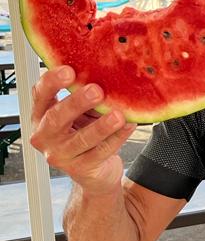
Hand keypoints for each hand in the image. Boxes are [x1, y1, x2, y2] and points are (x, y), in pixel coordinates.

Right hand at [29, 66, 134, 193]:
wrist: (93, 170)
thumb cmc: (83, 132)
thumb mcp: (79, 112)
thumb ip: (82, 93)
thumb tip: (104, 70)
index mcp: (40, 115)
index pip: (40, 95)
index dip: (51, 83)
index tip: (68, 70)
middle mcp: (44, 136)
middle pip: (56, 118)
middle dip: (76, 103)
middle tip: (96, 90)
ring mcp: (60, 155)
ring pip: (81, 139)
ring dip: (101, 126)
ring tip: (118, 115)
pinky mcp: (80, 169)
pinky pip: (101, 152)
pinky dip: (117, 138)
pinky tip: (129, 126)